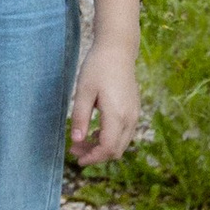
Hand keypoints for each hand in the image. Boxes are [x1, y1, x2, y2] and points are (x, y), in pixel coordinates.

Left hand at [66, 41, 141, 166]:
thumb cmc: (97, 67)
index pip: (108, 148)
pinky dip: (110, 138)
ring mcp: (134, 114)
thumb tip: (76, 141)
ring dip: (102, 147)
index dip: (93, 158)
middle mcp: (130, 118)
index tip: (77, 159)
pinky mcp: (134, 110)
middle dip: (96, 155)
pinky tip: (95, 132)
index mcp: (117, 114)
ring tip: (81, 142)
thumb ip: (80, 117)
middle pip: (116, 150)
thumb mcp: (83, 91)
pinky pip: (124, 133)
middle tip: (74, 150)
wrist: (118, 50)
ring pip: (121, 143)